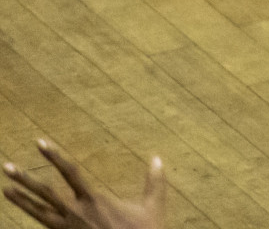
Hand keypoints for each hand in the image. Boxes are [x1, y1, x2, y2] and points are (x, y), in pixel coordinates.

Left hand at [3, 141, 165, 228]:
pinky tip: (25, 210)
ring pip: (38, 211)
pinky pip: (43, 224)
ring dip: (21, 199)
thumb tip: (158, 158)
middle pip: (45, 192)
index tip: (40, 143)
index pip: (70, 172)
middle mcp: (75, 212)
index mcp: (94, 200)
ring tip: (6, 189)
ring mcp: (66, 228)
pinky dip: (32, 216)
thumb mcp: (152, 207)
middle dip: (25, 179)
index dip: (54, 156)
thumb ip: (154, 182)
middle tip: (6, 167)